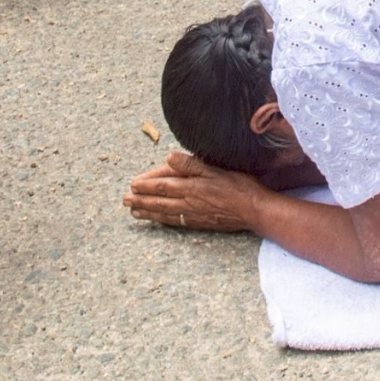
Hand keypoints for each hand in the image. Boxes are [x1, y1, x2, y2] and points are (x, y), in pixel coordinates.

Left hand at [123, 151, 262, 231]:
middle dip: (141, 199)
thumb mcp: (216, 168)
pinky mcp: (201, 223)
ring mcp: (194, 214)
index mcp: (191, 186)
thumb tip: (168, 157)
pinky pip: (176, 222)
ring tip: (134, 212)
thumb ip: (191, 164)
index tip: (132, 184)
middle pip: (159, 200)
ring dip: (148, 212)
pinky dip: (163, 221)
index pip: (163, 184)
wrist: (254, 210)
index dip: (146, 184)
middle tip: (125, 200)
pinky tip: (158, 220)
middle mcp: (189, 202)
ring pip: (165, 213)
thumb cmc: (239, 186)